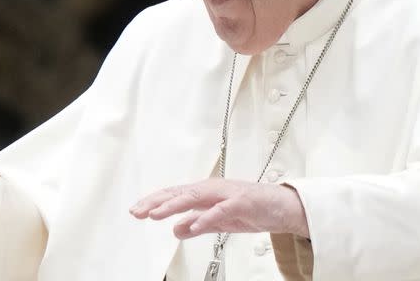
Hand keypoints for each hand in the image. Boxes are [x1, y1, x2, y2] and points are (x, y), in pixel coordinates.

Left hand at [129, 178, 308, 239]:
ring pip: (195, 197)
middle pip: (179, 193)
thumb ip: (197, 225)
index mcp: (205, 192)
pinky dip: (206, 217)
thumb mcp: (219, 221)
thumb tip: (176, 230)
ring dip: (174, 205)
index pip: (174, 195)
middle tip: (138, 211)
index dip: (154, 202)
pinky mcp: (242, 202)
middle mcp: (213, 189)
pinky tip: (193, 225)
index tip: (136, 210)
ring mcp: (227, 194)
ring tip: (157, 215)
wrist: (283, 207)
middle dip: (157, 202)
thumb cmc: (253, 208)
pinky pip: (221, 210)